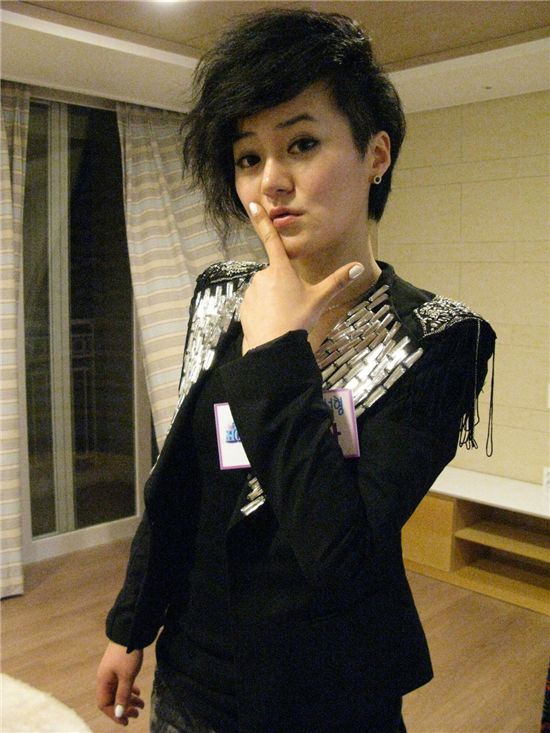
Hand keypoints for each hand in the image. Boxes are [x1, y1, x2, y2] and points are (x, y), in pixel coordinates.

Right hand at [96, 641, 143, 725]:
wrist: (130, 631)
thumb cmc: (128, 654)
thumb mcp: (127, 676)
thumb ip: (123, 695)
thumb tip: (118, 714)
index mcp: (103, 681)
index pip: (104, 704)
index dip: (114, 714)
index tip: (127, 720)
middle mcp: (105, 678)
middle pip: (111, 699)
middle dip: (123, 708)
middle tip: (137, 714)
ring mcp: (111, 672)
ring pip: (118, 691)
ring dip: (129, 700)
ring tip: (142, 705)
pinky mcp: (118, 666)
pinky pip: (122, 683)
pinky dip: (129, 689)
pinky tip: (138, 692)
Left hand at [241, 202, 363, 352]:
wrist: (273, 347)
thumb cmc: (297, 320)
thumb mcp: (320, 300)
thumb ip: (338, 281)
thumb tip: (358, 267)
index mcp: (280, 269)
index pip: (271, 239)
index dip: (262, 221)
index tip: (252, 205)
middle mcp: (262, 276)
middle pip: (275, 274)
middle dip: (283, 285)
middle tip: (294, 304)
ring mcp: (251, 291)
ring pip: (265, 290)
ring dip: (274, 299)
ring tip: (284, 316)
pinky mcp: (244, 306)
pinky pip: (256, 304)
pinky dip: (264, 311)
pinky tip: (273, 322)